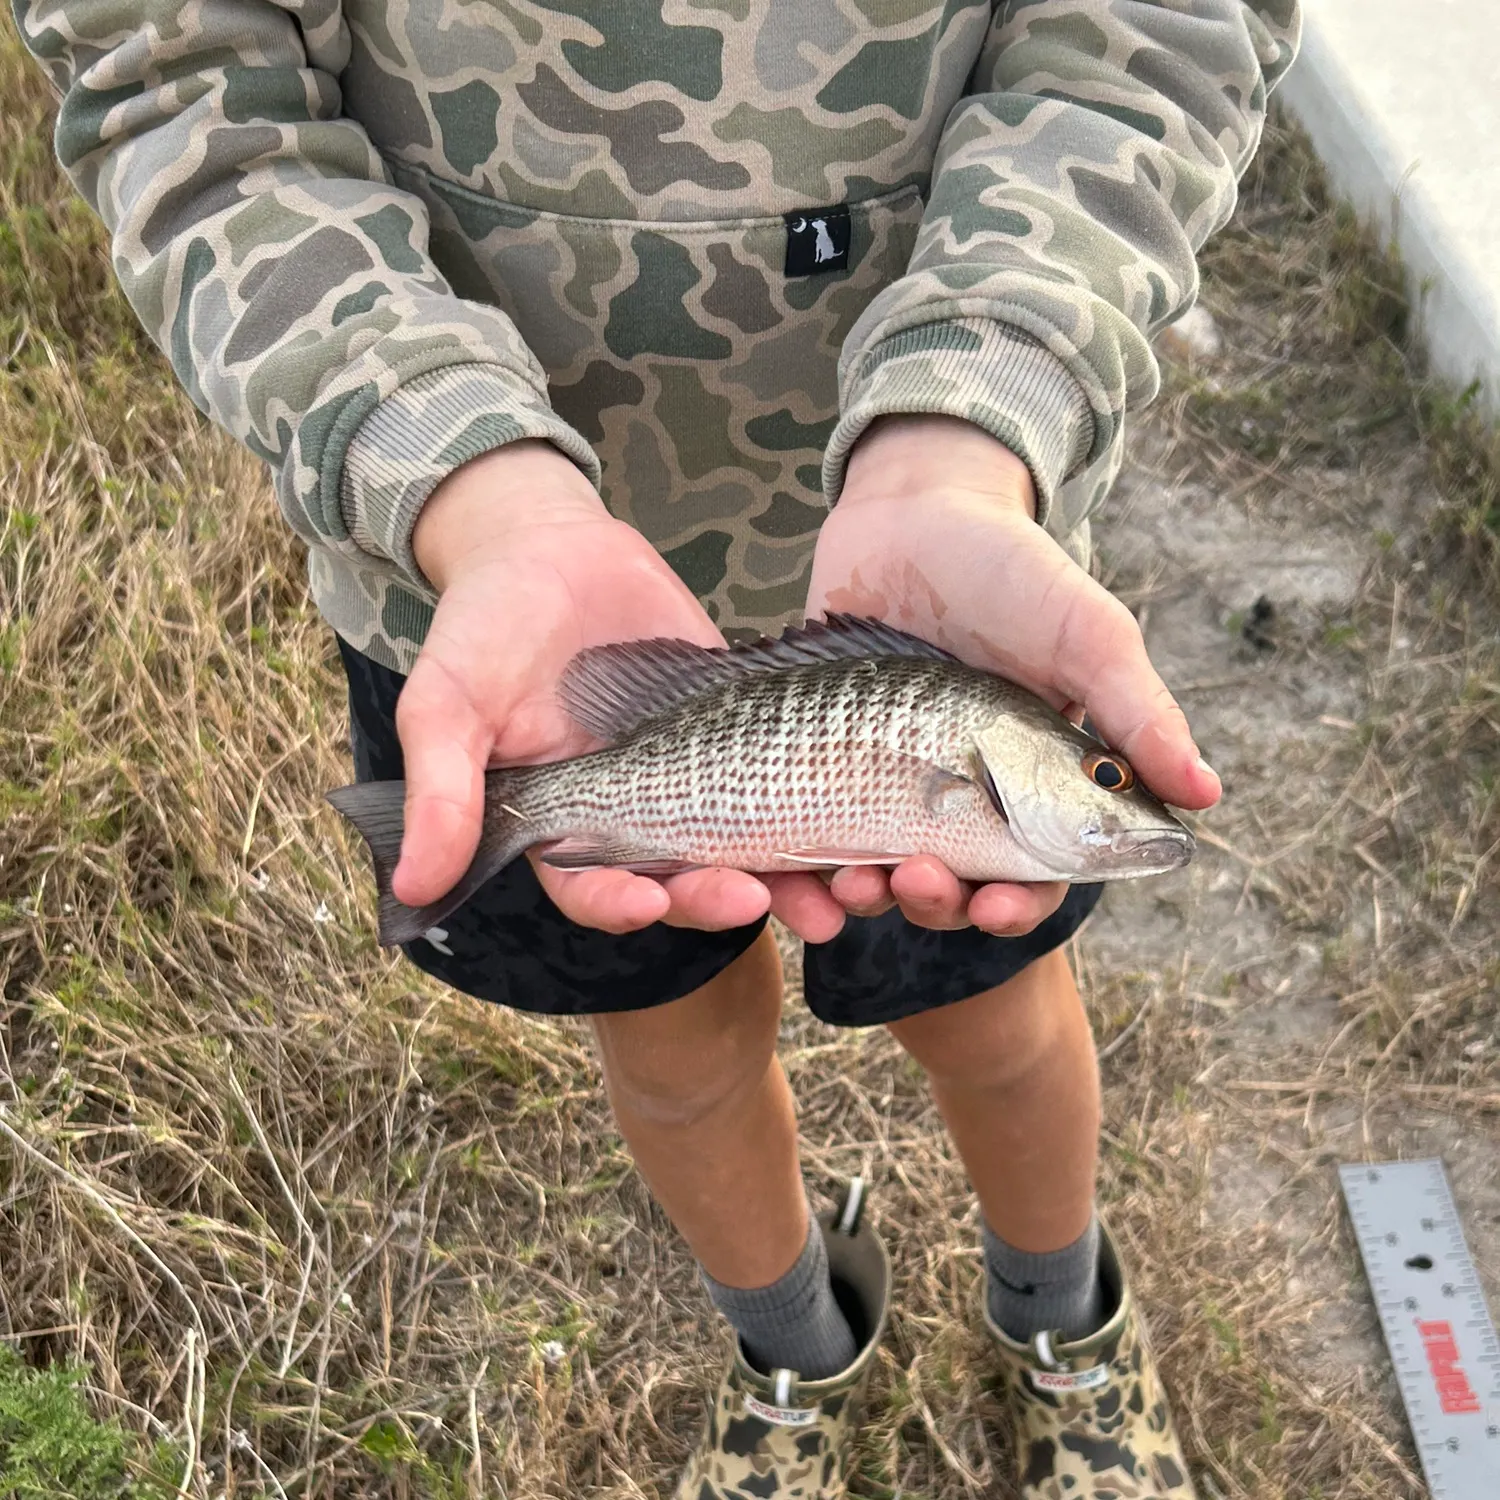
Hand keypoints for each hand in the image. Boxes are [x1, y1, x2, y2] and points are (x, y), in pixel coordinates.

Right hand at [394, 441, 846, 940]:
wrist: (553, 547)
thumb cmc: (484, 622)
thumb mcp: (448, 697)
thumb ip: (441, 787)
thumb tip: (412, 887)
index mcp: (560, 821)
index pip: (591, 888)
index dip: (619, 903)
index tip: (648, 901)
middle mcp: (631, 814)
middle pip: (680, 880)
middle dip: (715, 897)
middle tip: (751, 897)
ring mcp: (692, 777)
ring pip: (744, 846)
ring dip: (788, 880)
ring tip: (834, 900)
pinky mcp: (745, 734)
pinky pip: (787, 780)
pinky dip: (823, 809)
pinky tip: (862, 826)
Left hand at [806, 415, 1220, 937]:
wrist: (910, 512)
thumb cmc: (1012, 568)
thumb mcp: (1084, 634)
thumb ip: (1136, 712)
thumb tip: (1208, 796)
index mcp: (1034, 782)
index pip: (1034, 871)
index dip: (1020, 903)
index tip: (998, 905)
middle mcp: (963, 794)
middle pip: (955, 887)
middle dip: (940, 902)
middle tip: (921, 883)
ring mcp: (890, 781)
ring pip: (884, 872)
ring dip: (875, 896)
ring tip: (860, 883)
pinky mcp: (825, 762)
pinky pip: (817, 832)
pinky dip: (813, 865)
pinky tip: (808, 868)